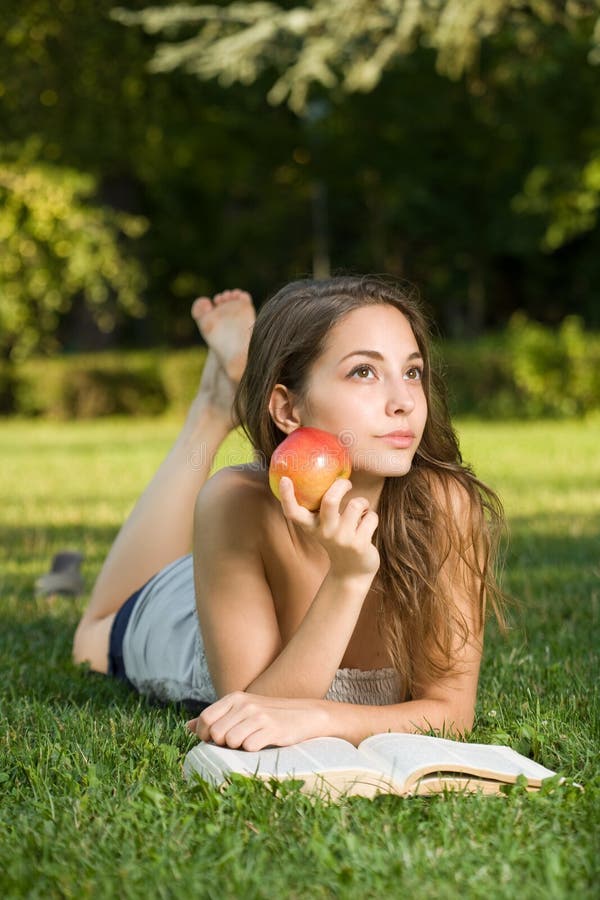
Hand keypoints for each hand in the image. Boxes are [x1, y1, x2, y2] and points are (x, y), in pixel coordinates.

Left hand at [186, 691, 329, 750]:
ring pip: (230, 742)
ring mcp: (258, 715)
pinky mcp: (272, 729)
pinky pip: (248, 747)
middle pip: (215, 734)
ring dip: (238, 748)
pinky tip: (262, 744)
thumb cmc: (269, 716)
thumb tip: (188, 727)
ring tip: (251, 742)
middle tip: (236, 744)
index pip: (205, 720)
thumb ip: (216, 718)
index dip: (205, 736)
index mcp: (234, 698)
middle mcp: (244, 704)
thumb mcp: (242, 711)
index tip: (216, 742)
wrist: (306, 715)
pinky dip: (252, 750)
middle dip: (221, 745)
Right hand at [278, 477, 379, 578]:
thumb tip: (328, 475)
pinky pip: (371, 516)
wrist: (352, 572)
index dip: (287, 496)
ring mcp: (342, 539)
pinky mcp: (360, 545)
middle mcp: (324, 532)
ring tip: (361, 510)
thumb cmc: (338, 539)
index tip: (285, 479)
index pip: (293, 512)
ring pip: (356, 504)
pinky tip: (367, 526)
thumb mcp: (324, 527)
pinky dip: (372, 517)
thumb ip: (322, 508)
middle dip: (341, 485)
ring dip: (362, 503)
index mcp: (311, 527)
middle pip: (330, 500)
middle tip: (345, 483)